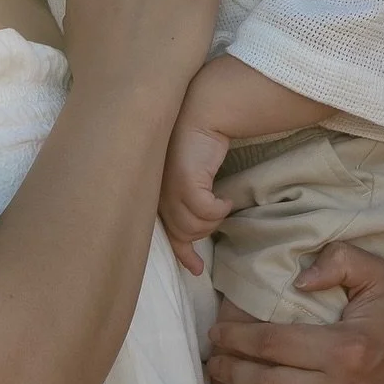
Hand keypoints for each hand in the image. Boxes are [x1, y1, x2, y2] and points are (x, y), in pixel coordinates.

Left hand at [159, 112, 232, 274]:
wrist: (202, 113)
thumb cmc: (197, 143)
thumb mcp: (190, 176)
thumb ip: (190, 199)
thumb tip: (202, 224)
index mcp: (158, 195)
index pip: (167, 233)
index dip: (183, 253)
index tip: (197, 269)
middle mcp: (160, 194)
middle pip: (184, 233)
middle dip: (205, 230)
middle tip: (219, 215)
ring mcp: (170, 189)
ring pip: (195, 226)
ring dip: (213, 220)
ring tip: (222, 204)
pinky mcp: (185, 182)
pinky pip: (206, 211)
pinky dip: (219, 210)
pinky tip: (226, 199)